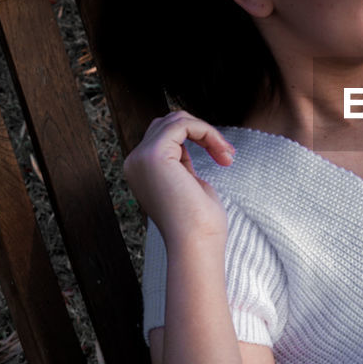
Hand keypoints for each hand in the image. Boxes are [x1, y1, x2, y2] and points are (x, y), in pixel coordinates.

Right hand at [123, 111, 234, 248]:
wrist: (196, 244)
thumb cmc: (200, 223)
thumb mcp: (188, 183)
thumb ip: (182, 161)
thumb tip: (189, 137)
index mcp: (141, 169)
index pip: (166, 135)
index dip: (198, 138)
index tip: (224, 158)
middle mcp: (135, 162)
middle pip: (169, 122)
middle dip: (203, 132)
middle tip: (227, 156)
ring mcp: (140, 157)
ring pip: (177, 120)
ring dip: (209, 133)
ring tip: (226, 155)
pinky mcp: (153, 155)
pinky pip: (183, 125)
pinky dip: (207, 132)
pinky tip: (221, 151)